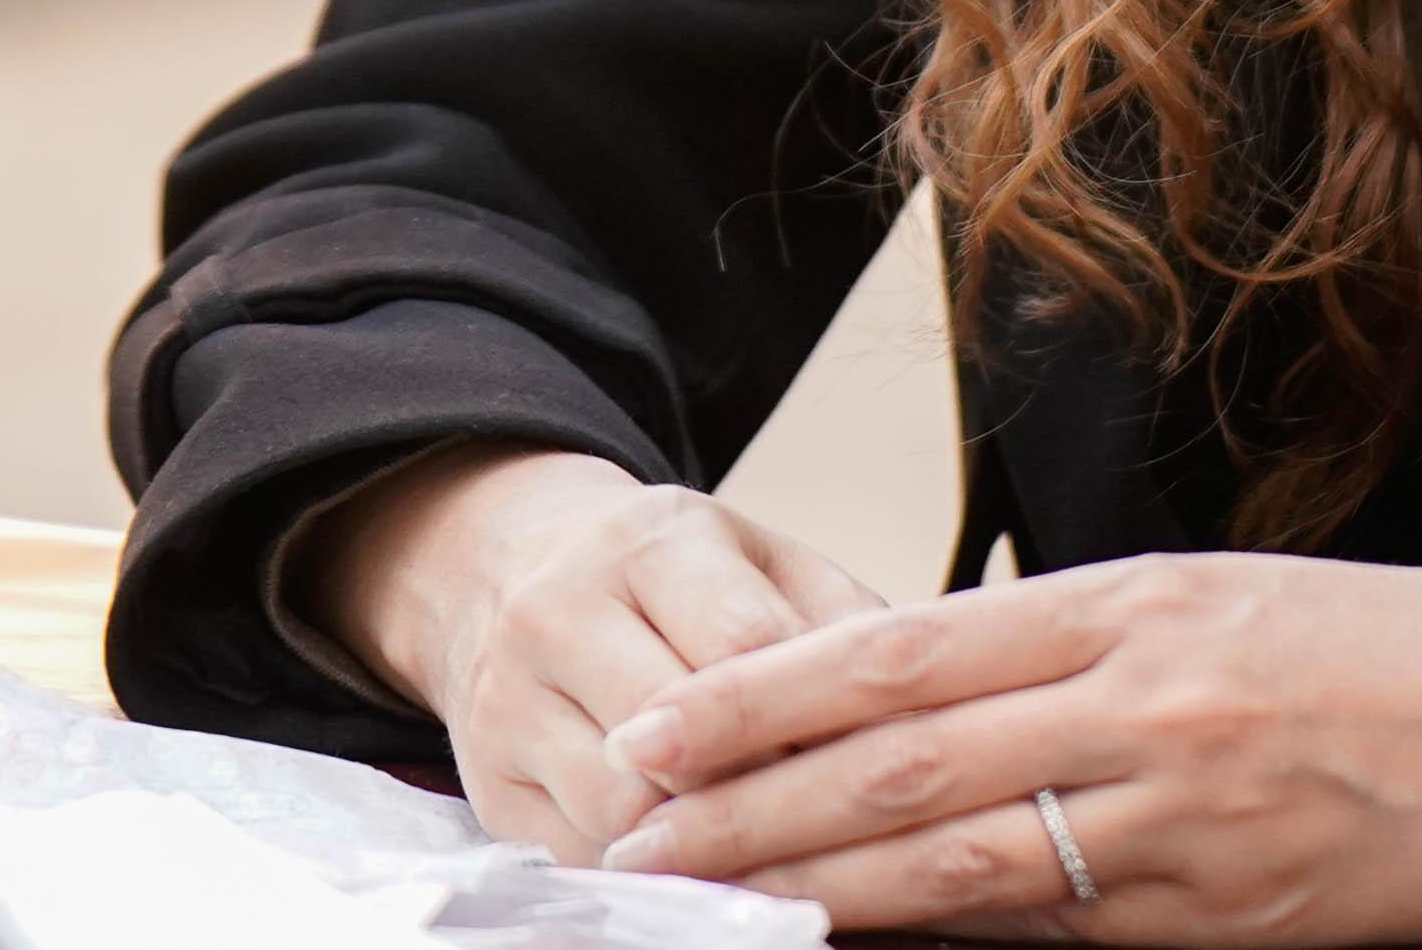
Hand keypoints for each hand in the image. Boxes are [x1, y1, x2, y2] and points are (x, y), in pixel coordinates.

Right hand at [300, 445, 892, 861]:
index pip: (745, 647)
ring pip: (621, 812)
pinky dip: (654, 880)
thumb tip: (931, 712)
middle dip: (767, 797)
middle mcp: (563, 611)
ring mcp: (511, 703)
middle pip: (677, 742)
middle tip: (844, 835)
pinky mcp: (490, 785)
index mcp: (653, 541)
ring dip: (710, 850)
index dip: (820, 721)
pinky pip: (579, 858)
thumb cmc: (671, 576)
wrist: (507, 569)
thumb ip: (844, 623)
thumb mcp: (763, 560)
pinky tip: (711, 877)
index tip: (886, 767)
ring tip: (782, 862)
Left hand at [598, 550, 1421, 942]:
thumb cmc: (1412, 661)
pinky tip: (878, 946)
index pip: (905, 643)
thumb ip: (1091, 656)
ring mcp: (1193, 807)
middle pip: (904, 748)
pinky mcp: (1240, 906)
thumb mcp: (1235, 611)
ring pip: (961, 846)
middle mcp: (1149, 691)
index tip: (657, 732)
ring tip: (706, 900)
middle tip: (627, 836)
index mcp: (1139, 598)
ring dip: (817, 882)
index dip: (765, 694)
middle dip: (749, 802)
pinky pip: (1069, 925)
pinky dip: (961, 938)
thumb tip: (945, 708)